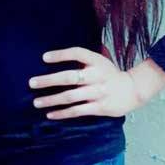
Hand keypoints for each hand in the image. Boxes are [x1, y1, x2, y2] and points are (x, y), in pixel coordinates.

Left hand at [28, 46, 149, 119]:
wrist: (132, 90)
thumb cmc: (110, 73)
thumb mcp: (100, 60)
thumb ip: (84, 57)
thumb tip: (62, 49)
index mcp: (96, 61)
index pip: (77, 53)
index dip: (61, 54)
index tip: (44, 57)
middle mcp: (96, 76)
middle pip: (69, 77)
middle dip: (48, 80)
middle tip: (32, 82)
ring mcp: (98, 93)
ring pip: (70, 96)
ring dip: (51, 99)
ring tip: (36, 101)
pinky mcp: (99, 108)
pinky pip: (77, 111)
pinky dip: (62, 113)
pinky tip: (50, 114)